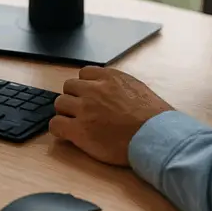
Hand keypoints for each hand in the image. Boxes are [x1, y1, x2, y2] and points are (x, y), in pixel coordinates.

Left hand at [49, 66, 173, 166]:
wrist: (156, 136)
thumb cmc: (154, 117)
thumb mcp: (137, 88)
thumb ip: (119, 85)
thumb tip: (111, 89)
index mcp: (109, 78)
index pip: (84, 73)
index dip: (85, 85)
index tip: (89, 95)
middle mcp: (94, 90)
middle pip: (69, 87)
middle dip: (74, 98)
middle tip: (82, 111)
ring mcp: (85, 110)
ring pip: (59, 104)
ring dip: (65, 112)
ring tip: (76, 123)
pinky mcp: (79, 131)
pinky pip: (56, 124)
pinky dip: (58, 128)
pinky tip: (67, 134)